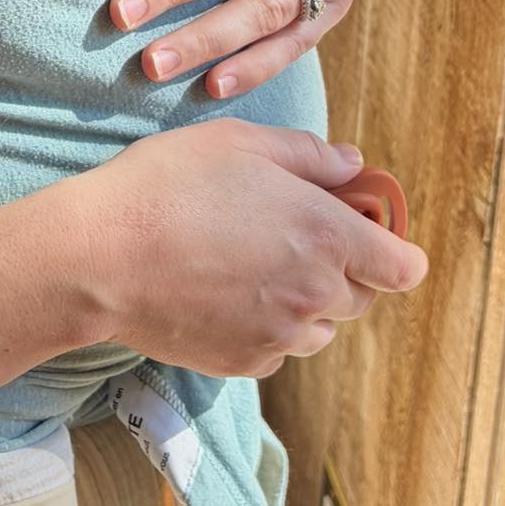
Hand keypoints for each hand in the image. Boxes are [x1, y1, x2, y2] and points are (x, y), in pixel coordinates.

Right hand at [63, 120, 427, 377]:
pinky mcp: (246, 363)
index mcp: (327, 236)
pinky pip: (277, 347)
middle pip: (362, 297)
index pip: (404, 266)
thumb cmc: (168, 185)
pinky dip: (263, 325)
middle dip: (341, 269)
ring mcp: (282, 337)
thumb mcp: (238, 142)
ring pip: (319, 327)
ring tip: (246, 263)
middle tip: (285, 234)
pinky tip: (219, 290)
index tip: (359, 226)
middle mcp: (316, 295)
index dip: (389, 246)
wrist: (101, 257)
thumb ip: (307, 155)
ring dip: (303, 301)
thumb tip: (352, 165)